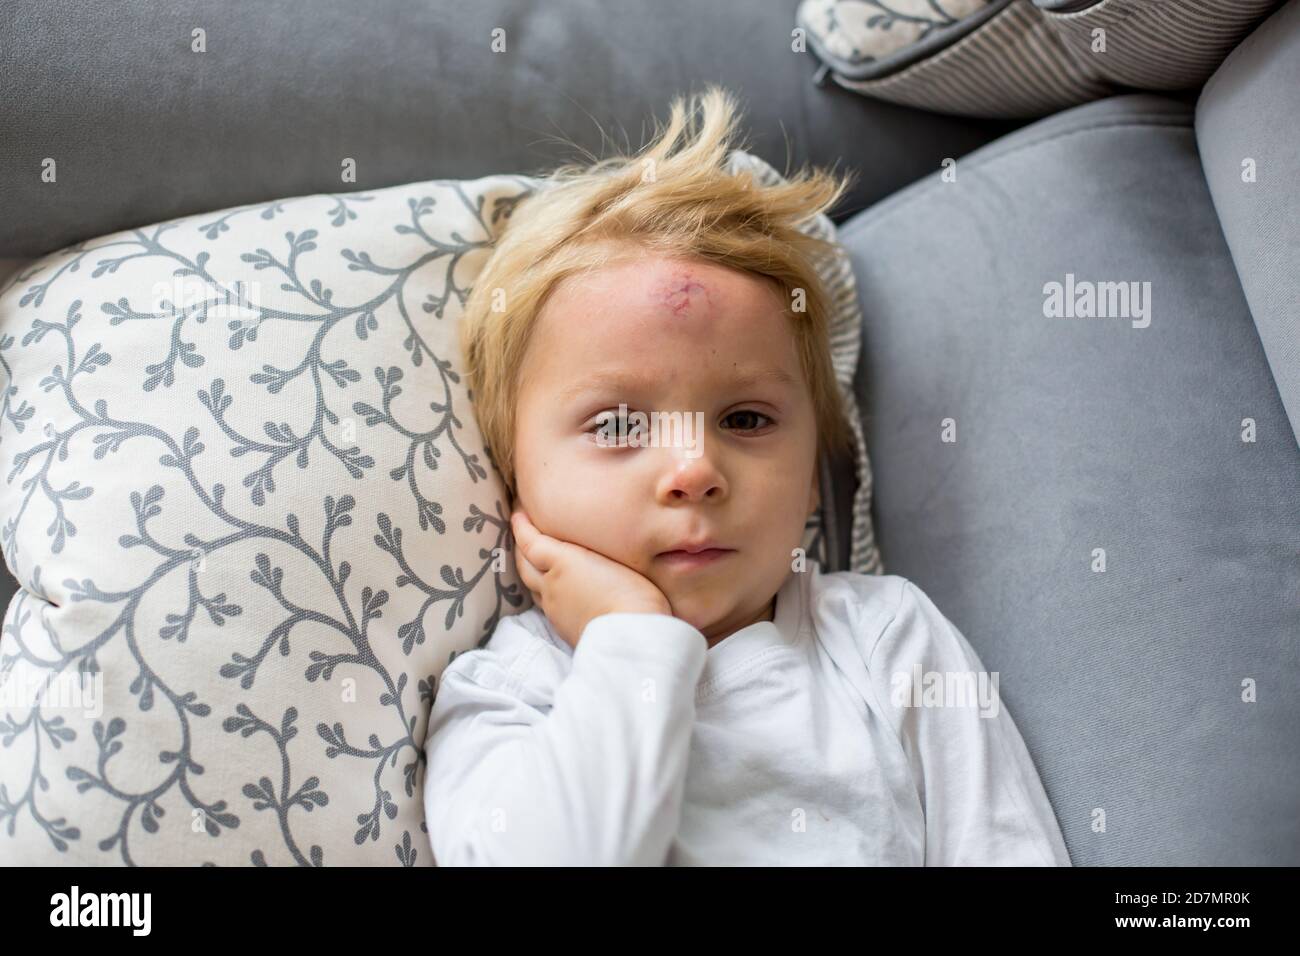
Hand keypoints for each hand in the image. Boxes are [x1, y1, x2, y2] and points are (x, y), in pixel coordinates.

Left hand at [510, 511, 671, 648]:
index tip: (518, 510)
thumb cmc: (634, 593)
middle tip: (522, 530)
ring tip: (538, 559)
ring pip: (533, 585)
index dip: (521, 525)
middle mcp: (551, 584)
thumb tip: (591, 543)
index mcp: (563, 562)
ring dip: (530, 569)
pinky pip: (545, 603)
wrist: (631, 638)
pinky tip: (557, 589)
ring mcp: (554, 608)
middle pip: (523, 563)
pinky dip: (545, 590)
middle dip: (520, 545)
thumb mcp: (619, 559)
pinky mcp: (562, 627)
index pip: (530, 541)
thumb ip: (597, 550)